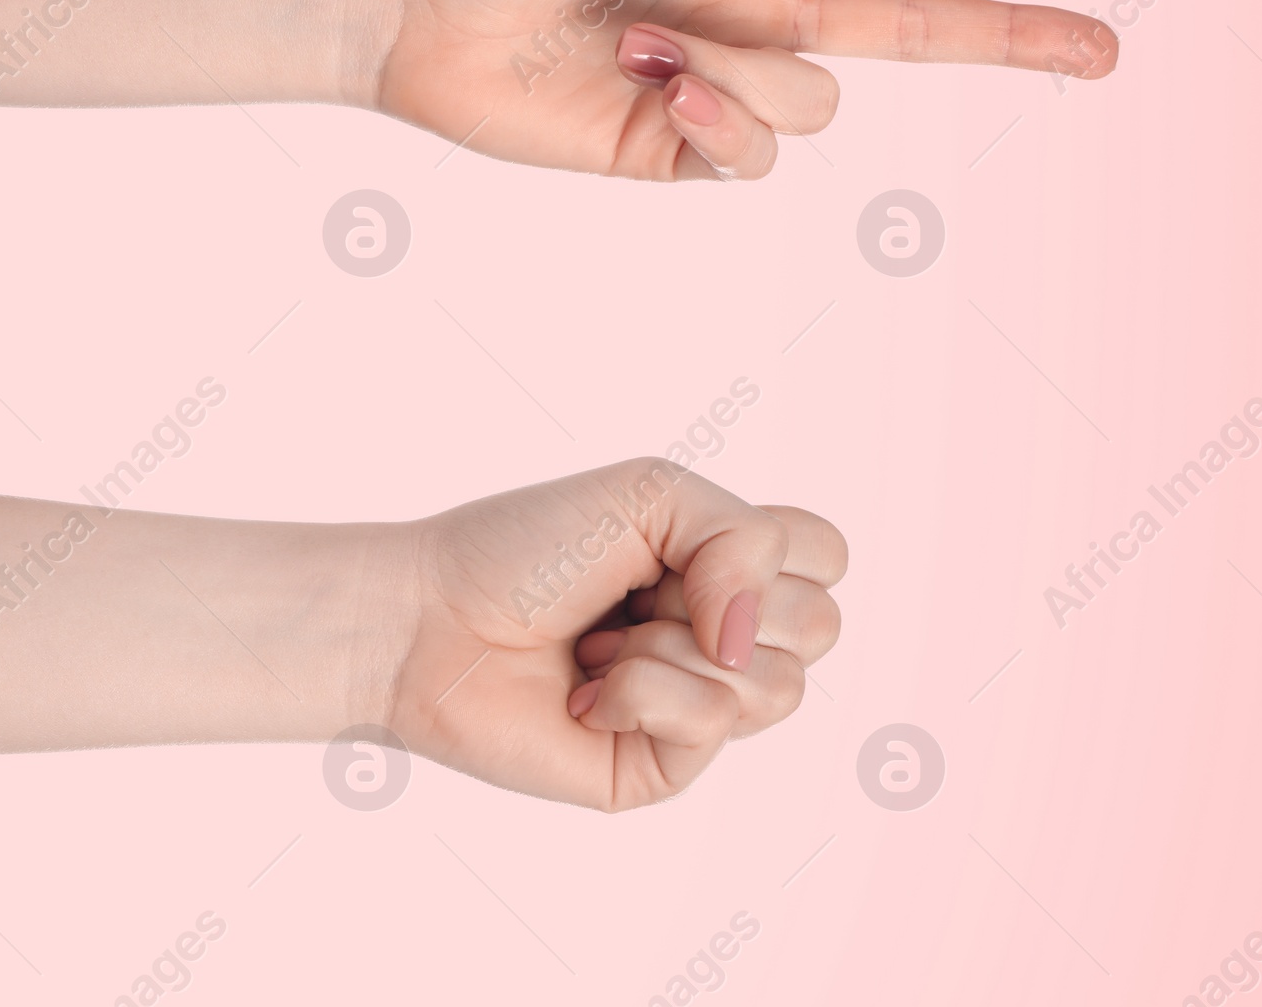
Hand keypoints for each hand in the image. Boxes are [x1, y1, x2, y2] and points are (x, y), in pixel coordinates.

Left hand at [364, 0, 1118, 177]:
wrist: (417, 15)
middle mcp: (759, 12)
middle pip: (917, 31)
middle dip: (1012, 38)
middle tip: (1105, 49)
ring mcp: (727, 87)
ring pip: (819, 108)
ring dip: (743, 74)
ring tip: (641, 38)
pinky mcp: (684, 152)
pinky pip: (758, 159)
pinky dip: (723, 124)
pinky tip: (653, 90)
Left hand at [388, 459, 843, 811]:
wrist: (432, 619)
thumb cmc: (528, 546)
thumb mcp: (653, 494)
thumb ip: (743, 537)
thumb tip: (748, 636)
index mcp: (729, 563)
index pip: (828, 558)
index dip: (778, 547)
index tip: (690, 539)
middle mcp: (725, 637)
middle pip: (821, 627)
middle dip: (726, 593)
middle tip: (641, 591)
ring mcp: (700, 708)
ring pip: (778, 687)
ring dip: (674, 646)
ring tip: (606, 641)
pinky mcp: (662, 768)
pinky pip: (710, 728)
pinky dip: (642, 691)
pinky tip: (587, 690)